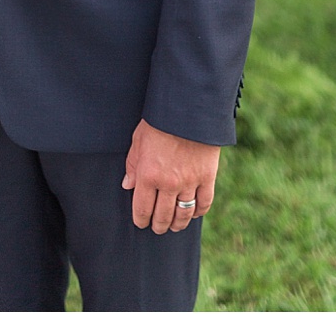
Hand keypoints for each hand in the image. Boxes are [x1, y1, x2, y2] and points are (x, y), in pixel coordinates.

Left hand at [122, 119, 219, 233]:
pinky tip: (193, 212)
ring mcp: (190, 181)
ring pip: (183, 214)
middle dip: (158, 225)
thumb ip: (132, 165)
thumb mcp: (138, 140)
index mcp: (148, 175)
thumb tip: (128, 185)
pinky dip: (198, 211)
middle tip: (158, 227)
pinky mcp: (208, 176)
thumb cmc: (159, 121)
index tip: (142, 222)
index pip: (142, 210)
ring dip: (178, 224)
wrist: (189, 107)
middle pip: (163, 216)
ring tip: (174, 225)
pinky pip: (204, 202)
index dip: (141, 220)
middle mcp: (168, 183)